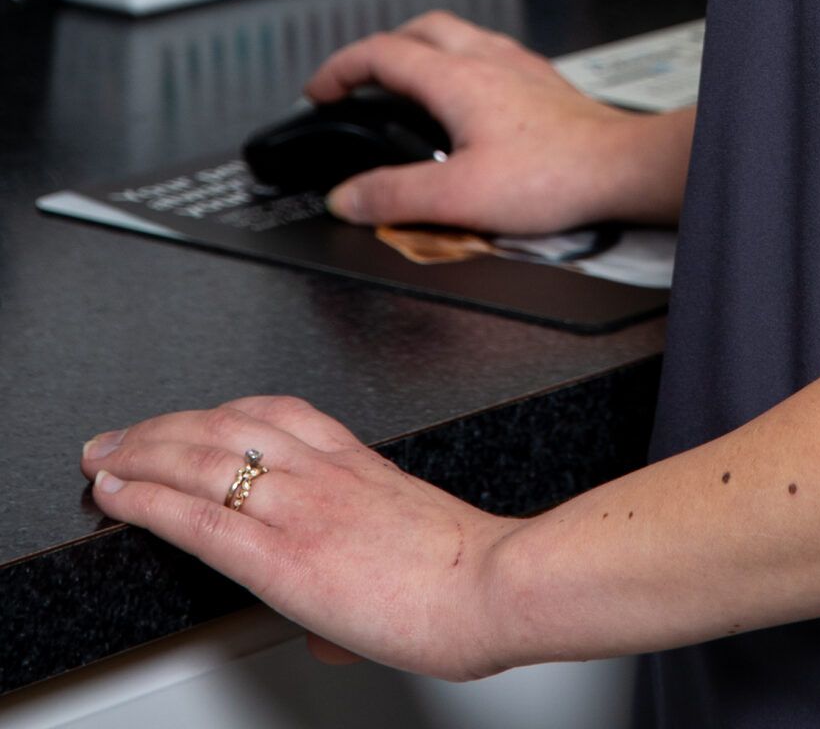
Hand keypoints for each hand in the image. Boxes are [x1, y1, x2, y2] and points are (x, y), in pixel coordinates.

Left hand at [79, 395, 518, 676]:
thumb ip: (364, 576)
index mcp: (356, 461)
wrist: (490, 583)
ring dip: (140, 453)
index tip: (187, 419)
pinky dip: (147, 500)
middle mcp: (320, 471)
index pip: (273, 413)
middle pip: (224, 425)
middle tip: (119, 436)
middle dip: (162, 427)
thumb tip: (330, 633)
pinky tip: (119, 495)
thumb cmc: (469, 572)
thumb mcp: (414, 550)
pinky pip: (197, 518)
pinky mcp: (279, 556)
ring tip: (103, 458)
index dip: (217, 412)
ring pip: (200, 458)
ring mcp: (297, 507)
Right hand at [300, 8, 676, 235]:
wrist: (620, 167)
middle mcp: (487, 60)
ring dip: (420, 50)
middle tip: (356, 78)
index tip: (319, 89)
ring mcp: (517, 66)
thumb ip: (394, 196)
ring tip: (404, 84)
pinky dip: (457, 64)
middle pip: (419, 29)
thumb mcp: (457, 196)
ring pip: (457, 35)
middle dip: (378, 49)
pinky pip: (487, 53)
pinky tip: (465, 98)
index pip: (380, 53)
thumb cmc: (555, 175)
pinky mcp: (540, 81)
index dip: (339, 68)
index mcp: (457, 78)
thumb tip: (348, 197)